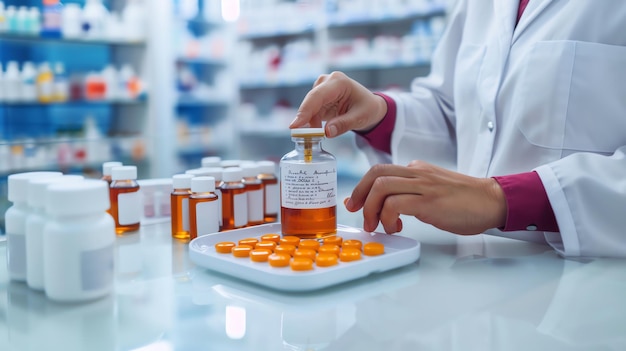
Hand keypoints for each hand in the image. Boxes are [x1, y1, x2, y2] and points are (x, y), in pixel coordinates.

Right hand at [290, 71, 387, 136]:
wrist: (370, 106)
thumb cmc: (367, 109)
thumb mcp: (360, 118)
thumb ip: (343, 124)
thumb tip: (327, 132)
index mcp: (338, 82)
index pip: (317, 96)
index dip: (305, 111)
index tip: (294, 126)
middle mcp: (327, 82)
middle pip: (310, 102)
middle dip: (305, 120)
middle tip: (303, 138)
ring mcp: (321, 88)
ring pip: (309, 108)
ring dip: (310, 123)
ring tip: (316, 136)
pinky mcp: (319, 97)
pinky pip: (311, 112)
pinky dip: (312, 122)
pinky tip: (316, 131)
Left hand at [344, 161, 506, 234]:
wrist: (492, 201)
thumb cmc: (465, 200)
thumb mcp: (433, 187)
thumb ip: (413, 190)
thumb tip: (390, 204)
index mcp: (417, 169)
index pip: (380, 170)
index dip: (362, 187)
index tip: (355, 203)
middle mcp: (417, 173)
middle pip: (375, 174)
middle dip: (360, 194)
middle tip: (357, 213)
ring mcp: (423, 186)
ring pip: (381, 187)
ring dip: (372, 208)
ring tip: (378, 226)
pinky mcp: (429, 201)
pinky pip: (395, 204)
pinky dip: (388, 217)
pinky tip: (397, 228)